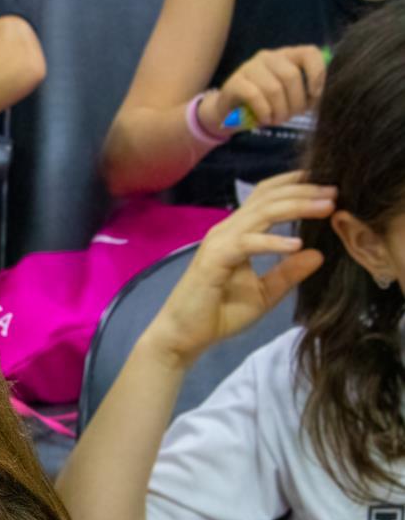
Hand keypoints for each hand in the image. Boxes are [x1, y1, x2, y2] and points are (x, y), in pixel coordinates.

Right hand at [144, 170, 330, 366]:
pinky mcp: (214, 259)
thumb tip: (319, 253)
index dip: (295, 184)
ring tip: (327, 208)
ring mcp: (219, 242)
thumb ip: (288, 273)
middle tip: (336, 191)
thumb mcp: (265, 292)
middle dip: (304, 191)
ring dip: (296, 207)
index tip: (328, 184)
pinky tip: (296, 245)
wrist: (184, 335)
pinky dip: (272, 242)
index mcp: (238, 233)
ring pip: (261, 213)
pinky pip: (247, 243)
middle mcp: (227, 230)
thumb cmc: (219, 314)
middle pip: (268, 197)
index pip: (265, 196)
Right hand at [203, 45, 326, 132]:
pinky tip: (265, 119)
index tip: (315, 95)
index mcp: (287, 55)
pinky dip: (264, 112)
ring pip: (274, 88)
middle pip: (291, 76)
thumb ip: (307, 91)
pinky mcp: (234, 82)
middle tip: (291, 116)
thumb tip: (321, 96)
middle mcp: (269, 56)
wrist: (229, 113)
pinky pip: (255, 96)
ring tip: (277, 120)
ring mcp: (249, 67)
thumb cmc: (266, 103)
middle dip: (295, 102)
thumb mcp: (290, 96)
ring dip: (279, 110)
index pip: (310, 53)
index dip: (317, 73)